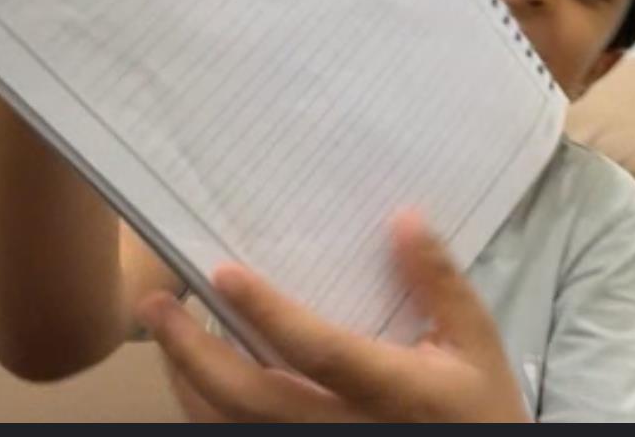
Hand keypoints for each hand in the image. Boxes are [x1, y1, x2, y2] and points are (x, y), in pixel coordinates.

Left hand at [136, 211, 532, 422]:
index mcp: (388, 389)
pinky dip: (208, 409)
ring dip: (188, 381)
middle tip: (157, 305)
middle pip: (248, 397)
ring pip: (231, 426)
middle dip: (192, 352)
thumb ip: (438, 282)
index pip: (314, 350)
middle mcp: (342, 427)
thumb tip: (403, 219)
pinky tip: (196, 377)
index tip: (223, 273)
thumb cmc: (478, 408)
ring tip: (167, 334)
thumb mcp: (475, 342)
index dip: (267, 312)